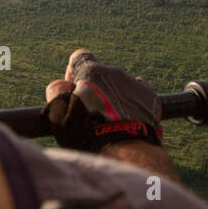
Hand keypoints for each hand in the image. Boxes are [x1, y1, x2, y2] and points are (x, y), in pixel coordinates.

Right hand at [42, 49, 161, 153]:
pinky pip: (138, 96)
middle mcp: (115, 73)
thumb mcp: (58, 115)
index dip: (74, 72)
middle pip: (102, 75)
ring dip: (114, 98)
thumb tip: (62, 85)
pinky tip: (127, 123)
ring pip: (120, 86)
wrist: (125, 151)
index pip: (80, 57)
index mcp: (92, 71)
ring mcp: (136, 85)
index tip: (73, 89)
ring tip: (110, 123)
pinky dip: (132, 106)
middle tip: (91, 114)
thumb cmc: (87, 134)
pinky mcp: (151, 99)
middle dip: (95, 89)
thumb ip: (56, 93)